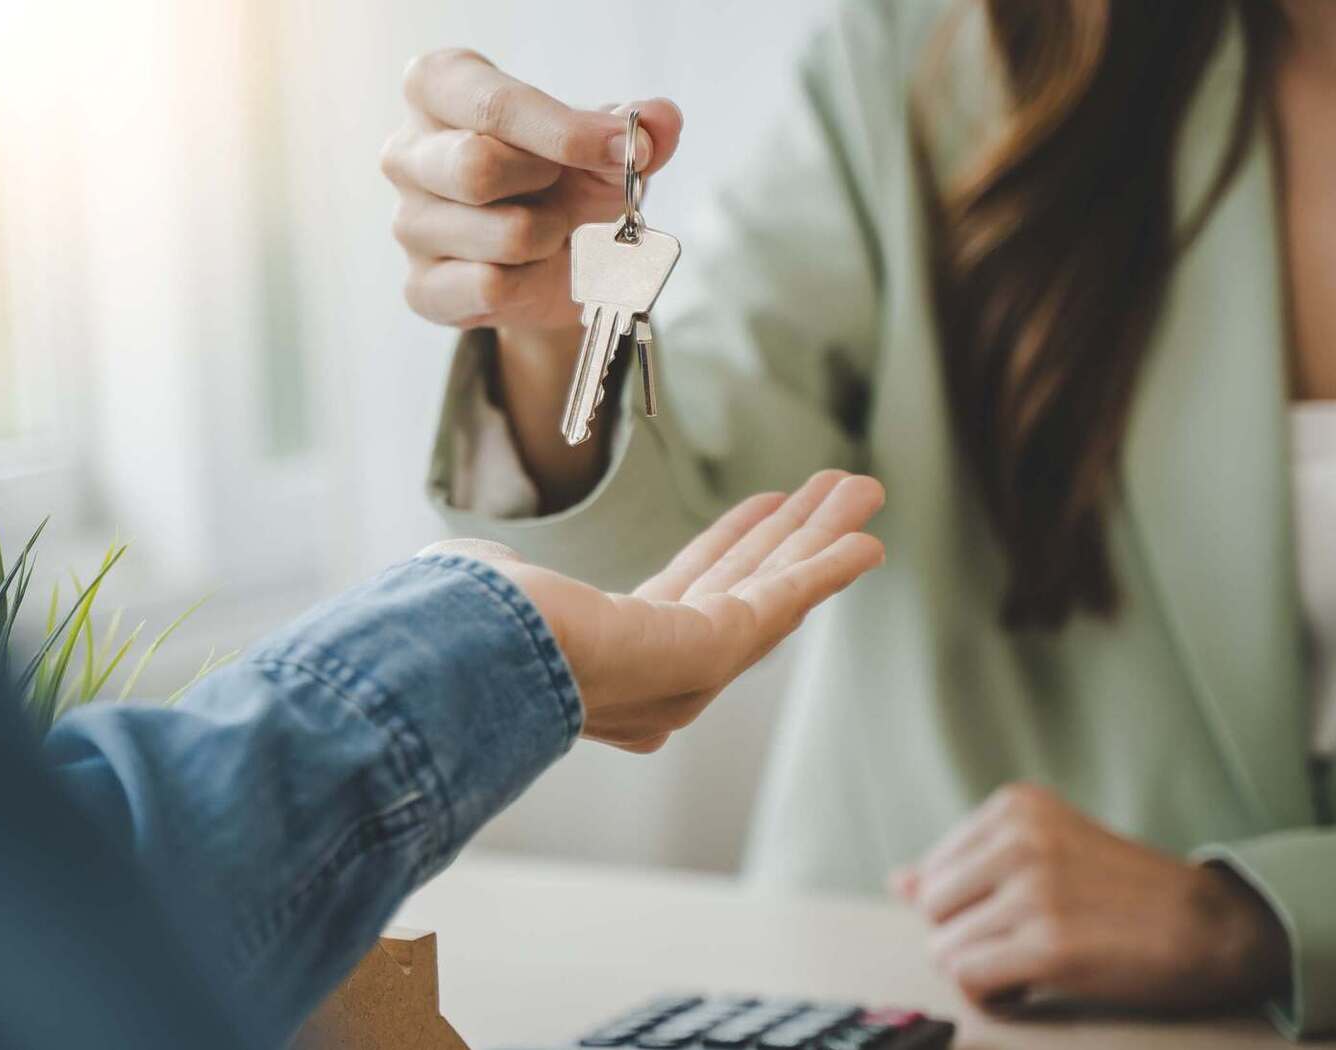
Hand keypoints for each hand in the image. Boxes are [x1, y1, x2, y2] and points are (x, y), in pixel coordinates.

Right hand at [382, 48, 683, 334]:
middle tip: (564, 188)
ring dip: (551, 237)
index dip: (567, 132)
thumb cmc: (563, 179)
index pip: (493, 105)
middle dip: (549, 185)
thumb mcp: (602, 143)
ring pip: (500, 236)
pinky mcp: (421, 288)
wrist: (558, 259)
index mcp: (438, 88)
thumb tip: (660, 121)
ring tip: (548, 231)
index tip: (627, 151)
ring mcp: (408, 224)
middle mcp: (407, 152)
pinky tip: (528, 270)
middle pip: (475, 167)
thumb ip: (633, 126)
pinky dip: (533, 283)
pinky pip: (490, 288)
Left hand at [426, 470, 882, 751]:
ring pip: (774, 585)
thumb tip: (481, 568)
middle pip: (746, 584)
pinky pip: (786, 597)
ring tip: (863, 490)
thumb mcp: (497, 594)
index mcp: (617, 658)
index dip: (732, 545)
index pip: (690, 590)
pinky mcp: (718, 647)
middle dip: (792, 535)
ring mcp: (695, 666)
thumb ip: (510, 583)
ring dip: (822, 537)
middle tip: (836, 490)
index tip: (763, 507)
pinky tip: (867, 541)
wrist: (481, 655)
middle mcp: (665, 674)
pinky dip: (828, 565)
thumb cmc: (468, 631)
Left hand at [891, 783, 1289, 1011]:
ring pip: (944, 949)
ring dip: (980, 972)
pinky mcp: (1048, 945)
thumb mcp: (1047, 853)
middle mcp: (1019, 838)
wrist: (1212, 927)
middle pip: (932, 909)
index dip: (967, 909)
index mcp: (1016, 807)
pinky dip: (990, 995)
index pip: (934, 871)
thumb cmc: (1124, 895)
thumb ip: (969, 865)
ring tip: (1028, 968)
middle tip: (1019, 947)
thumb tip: (898, 882)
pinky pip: (969, 980)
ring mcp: (1034, 890)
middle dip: (966, 939)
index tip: (1015, 917)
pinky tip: (1027, 989)